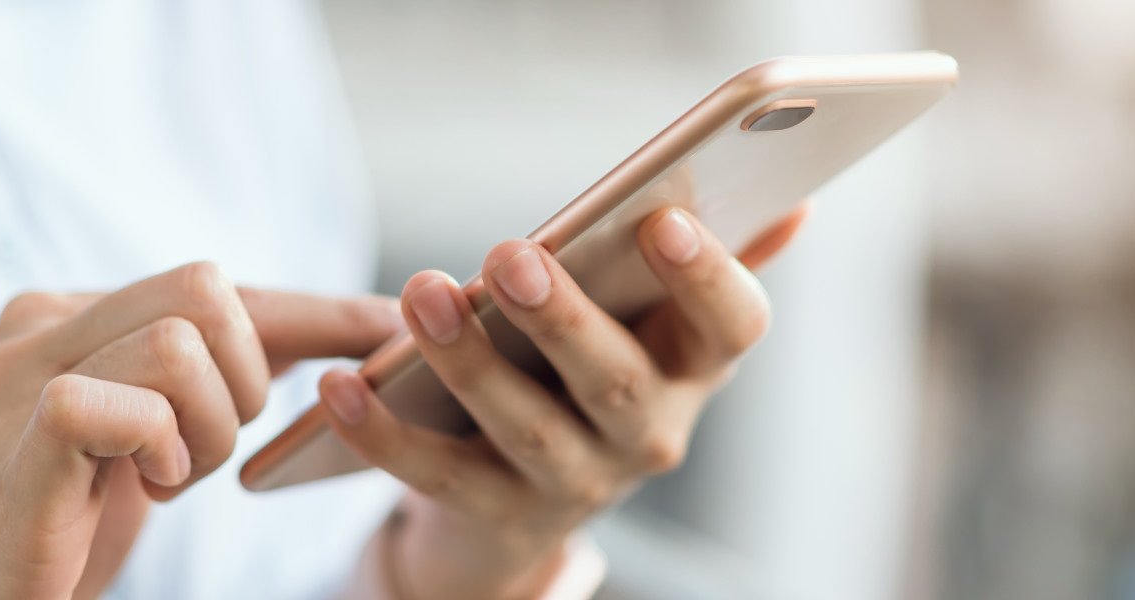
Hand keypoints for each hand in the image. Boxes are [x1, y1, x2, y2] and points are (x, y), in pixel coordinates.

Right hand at [0, 263, 399, 599]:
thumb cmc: (45, 539)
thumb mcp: (134, 445)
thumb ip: (188, 386)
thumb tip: (317, 339)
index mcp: (67, 317)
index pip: (217, 287)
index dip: (314, 312)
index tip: (386, 329)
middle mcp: (36, 326)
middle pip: (209, 289)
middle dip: (244, 382)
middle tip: (197, 458)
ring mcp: (18, 378)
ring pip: (181, 341)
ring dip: (205, 430)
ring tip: (158, 483)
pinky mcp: (18, 442)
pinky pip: (121, 401)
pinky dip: (156, 448)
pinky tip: (138, 490)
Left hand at [321, 206, 806, 597]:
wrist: (520, 507)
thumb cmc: (592, 368)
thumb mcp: (653, 322)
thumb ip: (710, 259)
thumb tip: (793, 198)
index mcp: (694, 368)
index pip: (734, 326)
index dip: (708, 276)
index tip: (663, 219)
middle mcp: (650, 436)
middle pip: (617, 383)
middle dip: (565, 319)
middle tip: (511, 254)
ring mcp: (575, 486)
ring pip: (527, 430)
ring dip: (472, 365)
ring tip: (421, 295)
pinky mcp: (496, 517)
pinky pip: (437, 477)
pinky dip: (384, 435)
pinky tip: (341, 386)